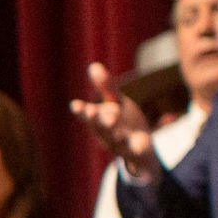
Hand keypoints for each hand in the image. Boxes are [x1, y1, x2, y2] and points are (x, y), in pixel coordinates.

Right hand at [68, 61, 161, 178]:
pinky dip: (136, 147)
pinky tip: (140, 142)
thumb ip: (106, 87)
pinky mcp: (136, 152)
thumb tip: (93, 65)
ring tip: (111, 120)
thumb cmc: (125, 123)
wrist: (142, 152)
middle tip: (90, 110)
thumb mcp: (117, 103)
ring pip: (115, 138)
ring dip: (113, 130)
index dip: (82, 111)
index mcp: (100, 120)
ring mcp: (120, 144)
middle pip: (99, 126)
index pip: (88, 114)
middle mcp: (106, 133)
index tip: (75, 105)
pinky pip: (135, 150)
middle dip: (95, 119)